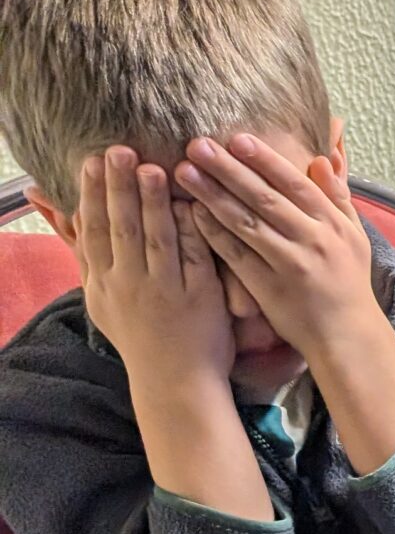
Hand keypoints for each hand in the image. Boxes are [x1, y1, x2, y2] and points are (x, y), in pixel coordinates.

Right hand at [68, 148, 235, 389]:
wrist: (174, 382)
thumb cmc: (138, 334)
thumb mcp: (99, 295)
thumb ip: (83, 251)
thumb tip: (57, 207)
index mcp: (104, 281)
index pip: (93, 230)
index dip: (91, 194)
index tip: (91, 161)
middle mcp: (129, 284)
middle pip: (120, 228)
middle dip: (118, 188)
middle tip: (119, 151)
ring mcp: (164, 290)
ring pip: (156, 239)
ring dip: (153, 203)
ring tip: (153, 168)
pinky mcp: (198, 297)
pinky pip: (194, 257)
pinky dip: (193, 230)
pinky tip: (193, 204)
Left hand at [179, 133, 394, 475]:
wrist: (347, 336)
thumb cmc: (348, 283)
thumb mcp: (354, 236)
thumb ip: (337, 196)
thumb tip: (323, 158)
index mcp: (333, 224)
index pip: (295, 184)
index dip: (265, 160)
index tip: (236, 138)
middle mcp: (313, 240)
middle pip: (265, 198)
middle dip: (229, 169)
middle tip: (197, 145)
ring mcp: (290, 264)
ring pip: (246, 223)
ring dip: (212, 195)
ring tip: (183, 172)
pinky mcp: (269, 287)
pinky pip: (236, 255)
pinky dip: (213, 233)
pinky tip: (190, 215)